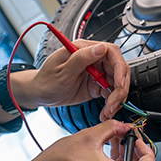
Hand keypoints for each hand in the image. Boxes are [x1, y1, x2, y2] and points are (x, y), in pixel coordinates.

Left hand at [14, 40, 129, 120]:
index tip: (119, 84)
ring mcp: (96, 72)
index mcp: (84, 49)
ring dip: (117, 98)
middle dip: (120, 87)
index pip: (111, 52)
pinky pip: (111, 93)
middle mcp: (93, 59)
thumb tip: (100, 48)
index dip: (119, 68)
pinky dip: (111, 104)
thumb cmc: (46, 80)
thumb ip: (81, 59)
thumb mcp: (62, 71)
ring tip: (108, 110)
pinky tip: (105, 112)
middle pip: (118, 69)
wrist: (40, 93)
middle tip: (114, 103)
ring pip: (117, 83)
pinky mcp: (96, 85)